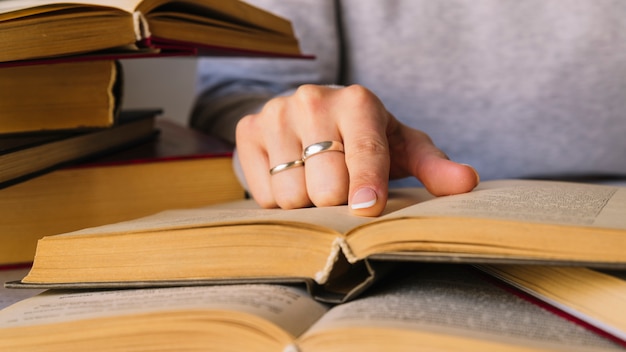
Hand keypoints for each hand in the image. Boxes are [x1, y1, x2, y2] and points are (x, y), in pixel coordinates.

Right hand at [236, 84, 478, 215]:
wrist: (312, 115)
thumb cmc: (365, 137)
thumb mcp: (402, 146)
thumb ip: (432, 166)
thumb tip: (466, 183)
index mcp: (358, 102)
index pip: (364, 151)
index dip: (367, 184)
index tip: (368, 208)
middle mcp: (313, 101)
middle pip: (326, 186)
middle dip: (337, 202)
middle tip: (341, 190)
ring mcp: (276, 114)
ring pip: (291, 194)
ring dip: (307, 203)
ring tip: (316, 182)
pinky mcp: (248, 130)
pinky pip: (263, 194)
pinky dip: (280, 199)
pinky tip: (292, 177)